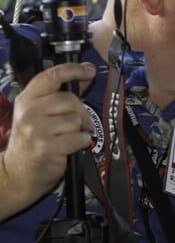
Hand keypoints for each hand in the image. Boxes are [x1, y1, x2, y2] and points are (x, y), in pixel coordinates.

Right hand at [1, 62, 95, 214]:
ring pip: (76, 120)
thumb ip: (59, 95)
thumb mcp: (39, 114)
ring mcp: (37, 130)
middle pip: (69, 100)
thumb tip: (86, 74)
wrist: (18, 172)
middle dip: (81, 112)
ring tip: (68, 137)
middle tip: (79, 123)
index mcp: (26, 99)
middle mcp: (29, 112)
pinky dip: (82, 142)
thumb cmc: (34, 140)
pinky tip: (70, 147)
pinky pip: (80, 138)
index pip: (51, 77)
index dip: (73, 70)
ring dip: (79, 130)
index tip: (89, 70)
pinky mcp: (48, 147)